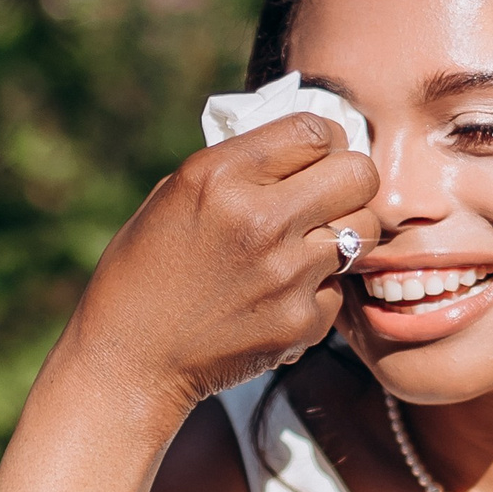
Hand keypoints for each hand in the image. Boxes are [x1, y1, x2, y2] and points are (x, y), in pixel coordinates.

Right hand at [68, 112, 377, 413]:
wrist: (131, 361)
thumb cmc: (144, 271)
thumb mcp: (173, 196)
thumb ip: (238, 167)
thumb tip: (303, 149)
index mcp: (221, 176)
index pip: (316, 129)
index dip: (327, 140)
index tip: (318, 158)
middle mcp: (260, 219)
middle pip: (360, 174)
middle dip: (350, 181)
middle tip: (329, 198)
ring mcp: (287, 274)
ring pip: (361, 231)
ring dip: (340, 236)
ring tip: (302, 249)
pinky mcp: (302, 321)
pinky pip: (339, 288)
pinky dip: (317, 291)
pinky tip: (278, 297)